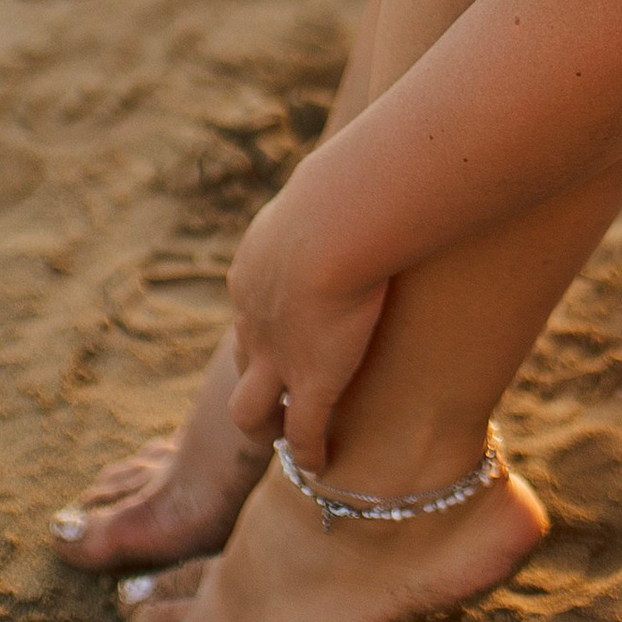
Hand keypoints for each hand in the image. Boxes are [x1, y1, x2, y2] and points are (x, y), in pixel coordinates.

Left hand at [224, 182, 388, 471]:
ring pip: (250, 409)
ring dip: (266, 425)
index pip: (255, 306)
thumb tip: (375, 157)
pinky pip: (303, 433)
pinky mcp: (312, 385)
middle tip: (280, 393)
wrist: (336, 223)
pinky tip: (322, 463)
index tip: (292, 330)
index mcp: (254, 270)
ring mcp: (277, 357)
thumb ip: (346, 184)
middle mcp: (253, 318)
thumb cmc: (347, 187)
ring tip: (285, 437)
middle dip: (260, 376)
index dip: (271, 323)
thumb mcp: (336, 182)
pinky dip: (308, 451)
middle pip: (245, 357)